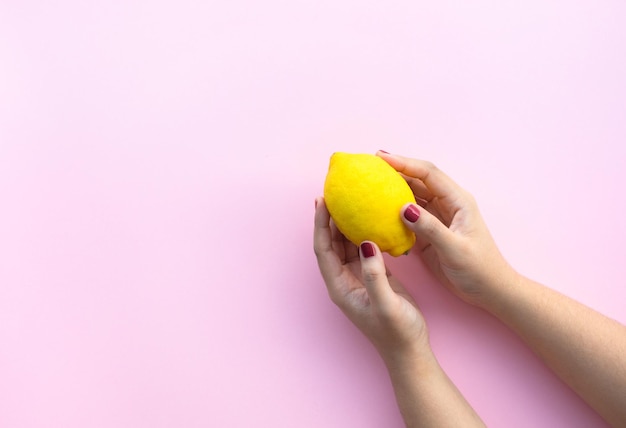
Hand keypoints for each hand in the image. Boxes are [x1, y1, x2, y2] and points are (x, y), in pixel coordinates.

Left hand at [313, 197, 428, 364]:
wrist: (410, 350)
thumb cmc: (397, 332)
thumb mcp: (386, 304)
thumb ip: (374, 275)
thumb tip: (366, 243)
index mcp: (340, 287)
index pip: (324, 249)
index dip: (321, 224)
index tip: (323, 200)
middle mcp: (343, 279)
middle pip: (330, 243)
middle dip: (329, 218)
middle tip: (332, 192)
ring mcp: (357, 277)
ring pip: (345, 244)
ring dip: (344, 222)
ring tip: (347, 198)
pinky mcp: (371, 275)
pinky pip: (362, 248)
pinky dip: (362, 231)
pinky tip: (369, 217)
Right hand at [378, 151, 518, 307]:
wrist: (489, 291)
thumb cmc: (479, 270)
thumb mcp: (455, 249)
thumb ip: (430, 228)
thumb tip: (404, 207)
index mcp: (458, 201)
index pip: (428, 174)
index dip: (404, 163)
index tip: (381, 158)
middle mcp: (447, 204)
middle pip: (418, 179)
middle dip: (395, 170)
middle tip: (370, 166)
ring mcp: (437, 217)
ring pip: (412, 195)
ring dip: (393, 188)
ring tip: (369, 182)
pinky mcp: (429, 232)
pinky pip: (409, 215)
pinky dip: (393, 210)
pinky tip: (377, 210)